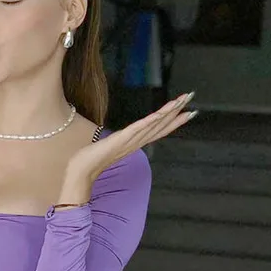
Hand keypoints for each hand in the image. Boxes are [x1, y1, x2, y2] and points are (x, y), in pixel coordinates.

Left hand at [60, 92, 196, 204]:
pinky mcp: (120, 140)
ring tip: (182, 100)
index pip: (158, 130)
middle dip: (177, 111)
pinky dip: (150, 121)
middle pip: (161, 126)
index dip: (173, 121)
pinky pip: (138, 129)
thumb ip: (117, 142)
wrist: (79, 172)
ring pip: (154, 125)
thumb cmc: (90, 160)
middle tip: (191, 97)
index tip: (188, 112)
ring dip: (169, 112)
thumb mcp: (108, 147)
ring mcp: (129, 142)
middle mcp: (135, 143)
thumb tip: (118, 138)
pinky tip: (160, 113)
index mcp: (133, 144)